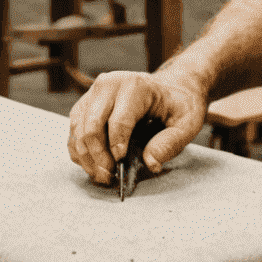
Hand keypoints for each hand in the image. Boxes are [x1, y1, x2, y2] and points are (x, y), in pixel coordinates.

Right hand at [67, 70, 207, 184]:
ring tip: (103, 175)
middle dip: (98, 156)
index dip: (117, 147)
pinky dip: (80, 153)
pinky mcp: (85, 106)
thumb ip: (170, 143)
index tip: (121, 164)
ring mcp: (93, 94)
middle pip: (91, 126)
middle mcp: (109, 85)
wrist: (169, 89)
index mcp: (134, 86)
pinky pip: (73, 133)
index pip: (118, 120)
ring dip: (87, 158)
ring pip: (78, 131)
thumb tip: (150, 163)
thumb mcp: (187, 122)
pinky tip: (95, 166)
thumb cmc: (178, 105)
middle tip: (110, 175)